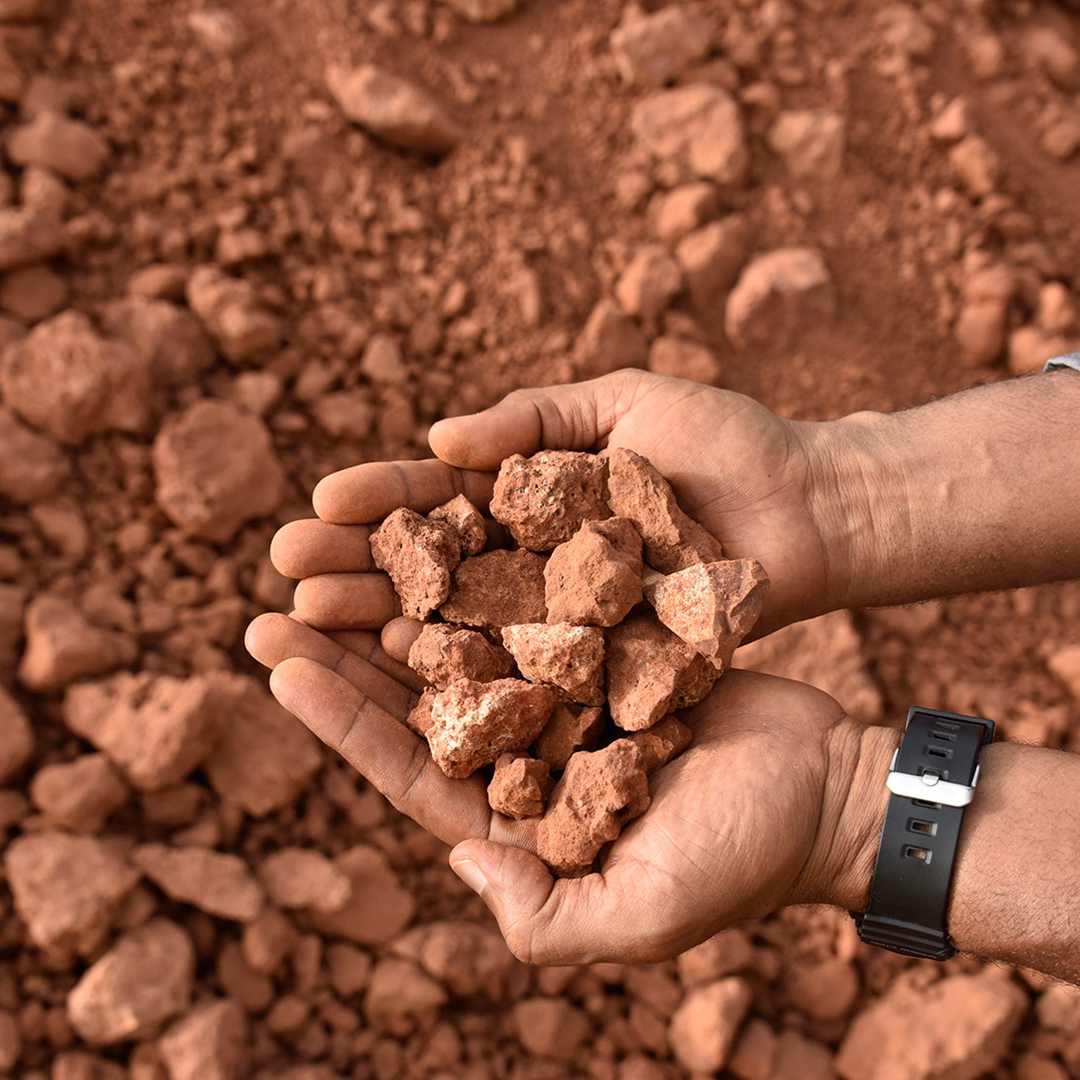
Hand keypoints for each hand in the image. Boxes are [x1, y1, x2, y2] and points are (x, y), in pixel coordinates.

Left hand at [245, 610, 894, 964]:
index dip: (341, 718)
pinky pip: (535, 603)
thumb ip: (545, 917)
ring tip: (341, 550)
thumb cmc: (743, 857)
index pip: (409, 768)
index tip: (280, 660)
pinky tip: (443, 525)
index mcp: (519, 821)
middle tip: (274, 595)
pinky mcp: (604, 647)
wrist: (827, 785)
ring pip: (468, 640)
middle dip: (348, 648)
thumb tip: (456, 861)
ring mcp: (565, 695)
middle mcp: (531, 755)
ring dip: (406, 598)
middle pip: (421, 698)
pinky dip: (491, 568)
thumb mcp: (641, 912)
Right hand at [267, 370, 869, 639]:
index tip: (316, 506)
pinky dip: (462, 673)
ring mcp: (561, 616)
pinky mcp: (598, 662)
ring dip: (381, 624)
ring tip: (308, 626)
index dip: (377, 502)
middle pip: (429, 567)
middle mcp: (533, 561)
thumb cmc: (723, 446)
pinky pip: (520, 668)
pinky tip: (399, 675)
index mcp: (531, 494)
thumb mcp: (620, 403)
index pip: (436, 499)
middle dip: (354, 569)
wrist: (809, 509)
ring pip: (458, 622)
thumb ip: (531, 418)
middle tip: (281, 576)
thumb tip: (436, 436)